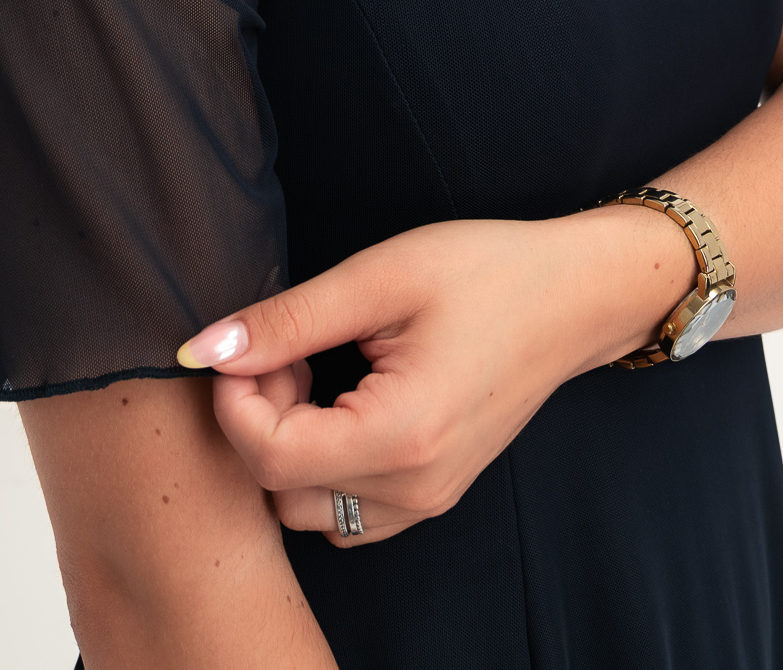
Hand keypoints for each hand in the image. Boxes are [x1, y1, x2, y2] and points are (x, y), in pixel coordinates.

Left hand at [179, 211, 692, 545]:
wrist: (576, 296)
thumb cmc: (488, 272)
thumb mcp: (379, 278)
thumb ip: (287, 320)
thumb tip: (205, 349)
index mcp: (401, 435)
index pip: (269, 458)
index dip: (234, 401)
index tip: (245, 345)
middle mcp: (415, 487)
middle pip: (279, 492)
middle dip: (257, 420)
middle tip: (281, 348)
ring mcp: (428, 499)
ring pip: (307, 510)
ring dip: (287, 446)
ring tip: (312, 370)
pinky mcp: (433, 493)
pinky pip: (346, 510)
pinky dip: (322, 463)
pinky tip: (339, 397)